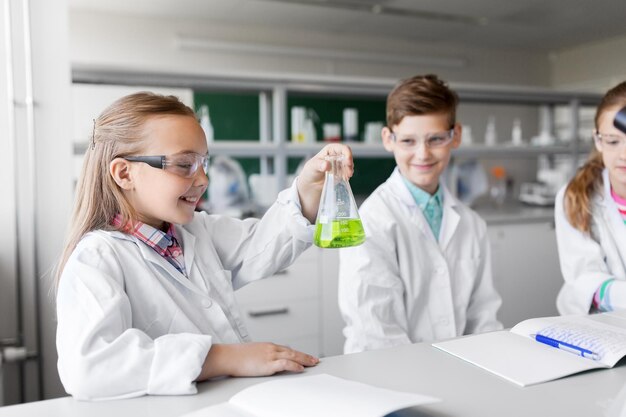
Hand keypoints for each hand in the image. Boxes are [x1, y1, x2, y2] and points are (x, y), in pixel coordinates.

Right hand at [197, 342, 319, 379]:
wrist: (227, 356)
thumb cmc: (235, 356)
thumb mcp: (251, 354)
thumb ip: (260, 357)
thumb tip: (262, 362)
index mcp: (267, 346)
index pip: (286, 349)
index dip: (297, 353)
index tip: (304, 356)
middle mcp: (271, 349)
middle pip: (292, 351)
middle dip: (305, 355)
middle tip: (314, 359)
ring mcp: (270, 355)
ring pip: (292, 356)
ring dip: (304, 360)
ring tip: (313, 363)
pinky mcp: (268, 363)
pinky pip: (285, 363)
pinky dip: (295, 365)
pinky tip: (301, 368)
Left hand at [296, 144, 353, 222]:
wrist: (311, 184)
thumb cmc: (310, 172)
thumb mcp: (312, 167)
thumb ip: (319, 165)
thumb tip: (326, 165)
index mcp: (330, 150)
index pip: (342, 148)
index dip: (347, 153)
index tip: (348, 162)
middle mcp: (336, 155)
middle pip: (348, 156)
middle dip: (349, 164)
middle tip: (348, 173)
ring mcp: (339, 163)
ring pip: (349, 164)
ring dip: (349, 170)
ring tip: (345, 177)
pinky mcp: (341, 171)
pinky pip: (348, 171)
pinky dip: (347, 175)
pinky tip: (344, 179)